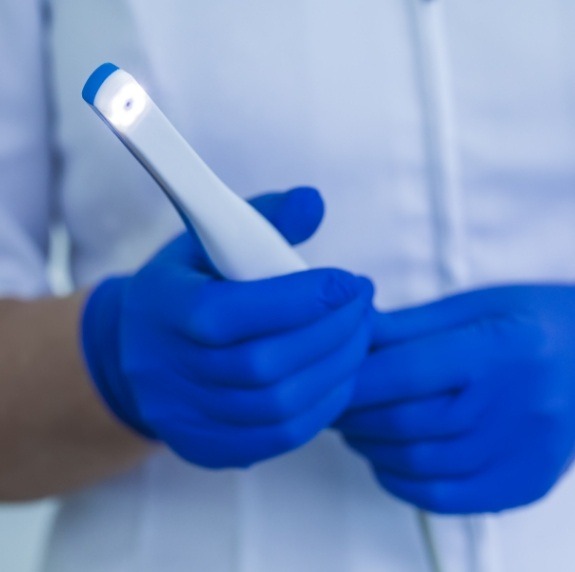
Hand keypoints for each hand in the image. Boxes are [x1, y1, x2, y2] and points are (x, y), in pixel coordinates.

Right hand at [82, 187, 373, 467]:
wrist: (136, 351)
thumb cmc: (186, 287)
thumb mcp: (209, 240)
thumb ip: (263, 218)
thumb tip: (314, 202)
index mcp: (162, 308)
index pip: (230, 312)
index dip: (299, 299)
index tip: (348, 282)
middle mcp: (165, 371)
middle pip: (263, 365)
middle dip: (331, 333)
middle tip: (364, 306)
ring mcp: (185, 418)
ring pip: (278, 406)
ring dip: (336, 370)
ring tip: (360, 337)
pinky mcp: (207, 447)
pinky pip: (279, 437)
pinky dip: (323, 406)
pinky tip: (340, 375)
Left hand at [336, 285, 574, 512]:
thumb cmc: (534, 321)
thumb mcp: (473, 306)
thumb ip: (407, 326)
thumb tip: (350, 336)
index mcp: (499, 349)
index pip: (403, 372)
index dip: (353, 379)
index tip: (330, 377)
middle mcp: (515, 407)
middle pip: (403, 422)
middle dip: (353, 414)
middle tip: (335, 403)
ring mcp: (523, 454)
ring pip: (416, 464)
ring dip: (370, 447)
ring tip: (357, 427)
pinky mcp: (524, 485)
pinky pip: (444, 498)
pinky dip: (400, 481)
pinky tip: (387, 460)